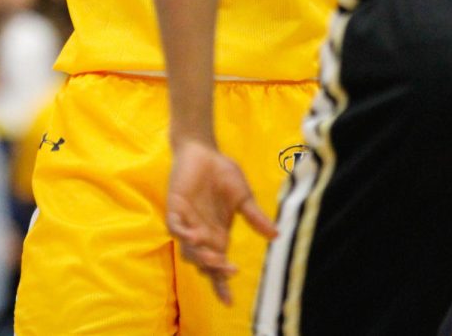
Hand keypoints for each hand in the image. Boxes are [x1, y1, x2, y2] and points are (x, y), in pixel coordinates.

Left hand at [166, 139, 275, 304]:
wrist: (204, 151)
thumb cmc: (222, 173)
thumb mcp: (244, 197)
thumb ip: (255, 217)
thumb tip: (276, 235)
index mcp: (218, 235)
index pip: (219, 266)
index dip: (221, 284)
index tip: (229, 301)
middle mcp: (202, 234)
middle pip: (204, 263)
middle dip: (215, 270)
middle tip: (228, 269)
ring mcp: (187, 223)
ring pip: (189, 251)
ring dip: (200, 256)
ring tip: (213, 257)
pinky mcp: (175, 209)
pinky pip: (176, 228)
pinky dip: (183, 235)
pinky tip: (195, 237)